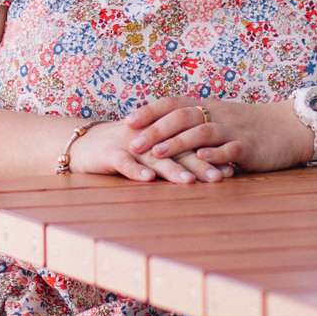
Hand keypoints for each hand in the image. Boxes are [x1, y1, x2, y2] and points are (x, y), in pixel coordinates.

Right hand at [67, 119, 233, 183]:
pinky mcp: (109, 153)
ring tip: (191, 181)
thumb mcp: (151, 151)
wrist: (84, 145)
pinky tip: (148, 180)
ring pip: (154, 156)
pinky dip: (136, 171)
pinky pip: (124, 163)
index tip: (232, 167)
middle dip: (200, 163)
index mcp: (162, 133)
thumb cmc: (123, 151)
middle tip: (220, 177)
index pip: (191, 143)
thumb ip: (175, 157)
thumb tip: (206, 171)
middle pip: (178, 150)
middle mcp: (149, 136)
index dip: (211, 154)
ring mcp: (129, 144)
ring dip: (172, 169)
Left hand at [121, 96, 307, 174]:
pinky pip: (230, 148)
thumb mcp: (219, 117)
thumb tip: (160, 129)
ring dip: (178, 142)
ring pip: (202, 132)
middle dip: (155, 130)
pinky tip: (200, 160)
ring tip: (158, 152)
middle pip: (182, 117)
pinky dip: (214, 154)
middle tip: (133, 143)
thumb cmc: (249, 125)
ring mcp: (233, 130)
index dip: (150, 111)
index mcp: (207, 106)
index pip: (173, 103)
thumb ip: (194, 122)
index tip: (127, 121)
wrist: (288, 127)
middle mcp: (217, 114)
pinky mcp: (249, 146)